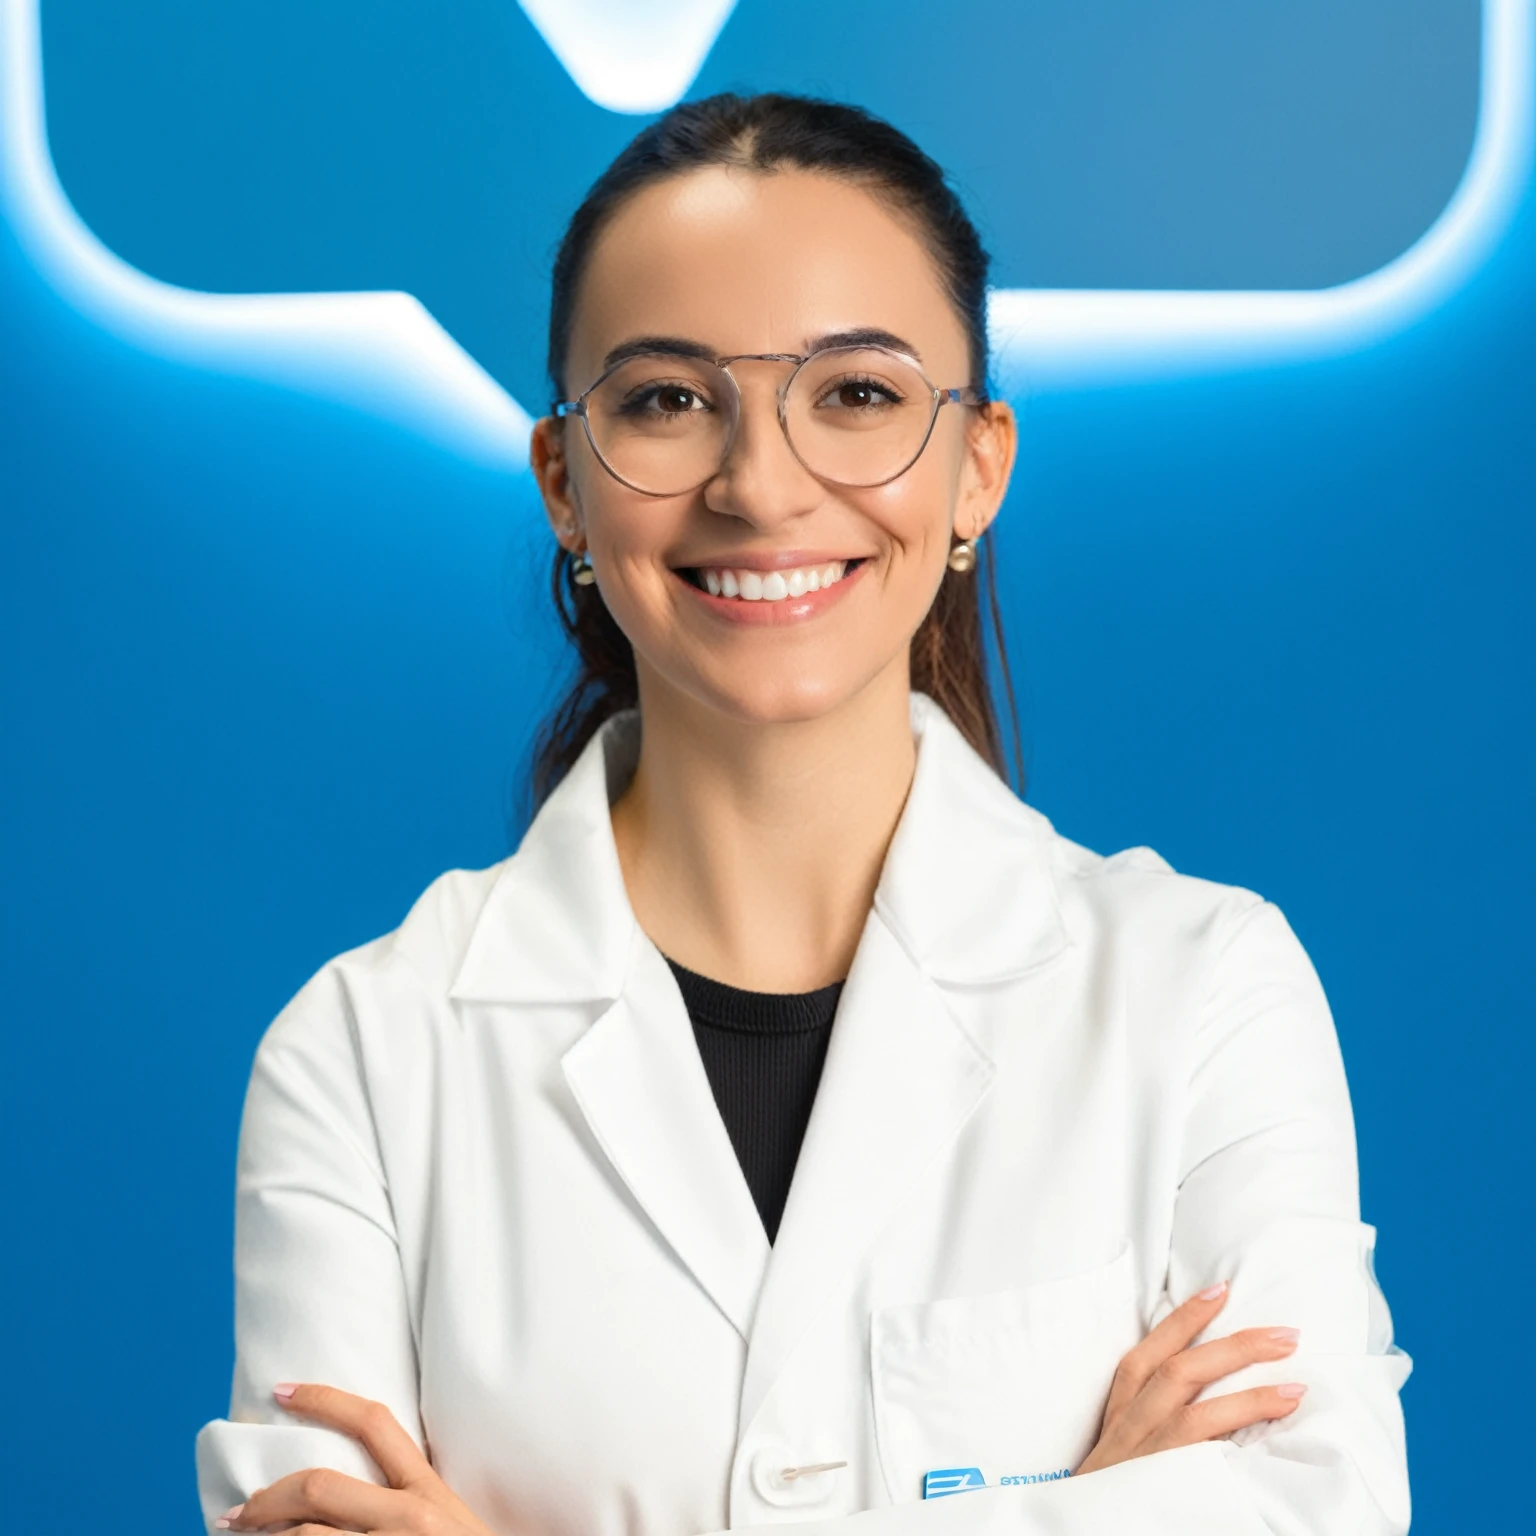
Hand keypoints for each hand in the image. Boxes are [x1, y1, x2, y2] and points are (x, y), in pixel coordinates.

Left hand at [216, 1382, 494, 1533]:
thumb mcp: (453, 1524)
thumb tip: (351, 1491)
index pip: (374, 1423)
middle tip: (240, 1511)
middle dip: (267, 1497)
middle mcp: (410, 1515)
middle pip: (319, 1485)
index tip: (282, 1391)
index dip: (323, 1399)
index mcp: (430, 1491)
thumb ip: (413, 1499)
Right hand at [1075, 1280, 1305, 1476]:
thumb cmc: (1112, 1496)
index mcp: (1119, 1411)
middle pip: (1177, 1368)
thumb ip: (1152, 1420)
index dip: (1184, 1318)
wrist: (1077, 1530)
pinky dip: (1235, 1432)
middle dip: (1233, 1346)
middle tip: (1285, 1335)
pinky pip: (1201, 1451)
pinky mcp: (1162, 1483)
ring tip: (1294, 1385)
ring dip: (1248, 1390)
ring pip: (1193, 1407)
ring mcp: (1144, 1454)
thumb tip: (1205, 1393)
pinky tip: (1270, 1428)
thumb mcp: (1121, 1450)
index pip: (1149, 1352)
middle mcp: (1128, 1425)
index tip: (1221, 1290)